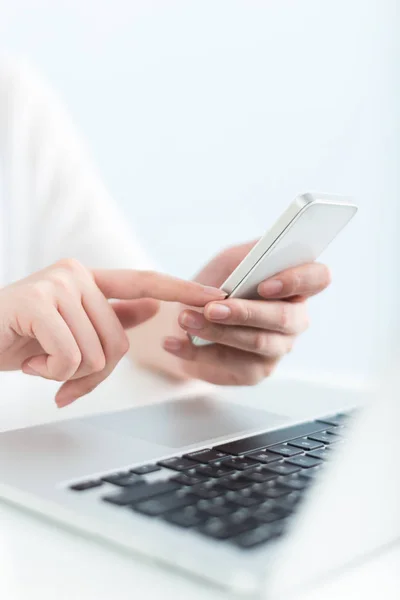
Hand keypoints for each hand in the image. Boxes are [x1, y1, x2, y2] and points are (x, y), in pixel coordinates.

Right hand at [0, 259, 223, 405]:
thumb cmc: (19, 338)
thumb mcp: (69, 330)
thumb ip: (110, 317)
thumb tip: (154, 309)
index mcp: (88, 280)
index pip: (144, 282)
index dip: (182, 291)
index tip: (216, 296)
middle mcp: (76, 274)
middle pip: (119, 342)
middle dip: (92, 371)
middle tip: (57, 368)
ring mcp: (57, 284)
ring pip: (96, 353)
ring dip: (67, 373)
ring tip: (39, 358)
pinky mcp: (37, 301)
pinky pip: (70, 357)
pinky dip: (50, 372)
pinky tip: (28, 358)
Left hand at [163, 242, 330, 384]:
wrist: (185, 319)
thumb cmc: (214, 286)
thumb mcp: (228, 261)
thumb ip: (247, 255)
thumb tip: (261, 252)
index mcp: (295, 285)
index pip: (318, 278)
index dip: (297, 280)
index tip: (264, 285)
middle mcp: (294, 318)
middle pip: (285, 318)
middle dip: (245, 312)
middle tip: (211, 308)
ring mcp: (278, 347)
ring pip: (258, 343)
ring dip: (218, 331)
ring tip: (186, 319)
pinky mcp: (255, 371)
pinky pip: (232, 366)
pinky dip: (198, 354)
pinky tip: (175, 344)